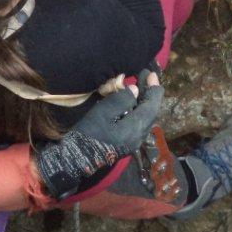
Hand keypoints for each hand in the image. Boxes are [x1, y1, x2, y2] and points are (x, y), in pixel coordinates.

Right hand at [33, 71, 162, 199]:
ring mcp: (134, 141)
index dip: (153, 89)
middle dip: (149, 93)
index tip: (151, 73)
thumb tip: (135, 90)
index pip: (151, 106)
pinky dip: (138, 108)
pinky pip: (139, 122)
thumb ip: (121, 100)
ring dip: (144, 100)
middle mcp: (139, 136)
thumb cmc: (89, 133)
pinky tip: (132, 101)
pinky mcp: (127, 142)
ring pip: (145, 117)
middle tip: (145, 75)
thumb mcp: (103, 112)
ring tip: (140, 85)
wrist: (78, 157)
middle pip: (150, 111)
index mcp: (135, 128)